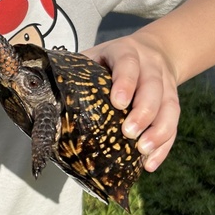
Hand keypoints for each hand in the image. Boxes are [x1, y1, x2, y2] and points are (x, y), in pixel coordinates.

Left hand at [84, 31, 179, 171]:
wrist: (154, 50)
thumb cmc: (112, 61)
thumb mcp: (95, 57)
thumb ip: (75, 72)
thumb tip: (40, 95)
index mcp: (127, 52)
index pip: (128, 63)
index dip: (125, 82)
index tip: (118, 103)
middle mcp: (151, 67)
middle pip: (153, 88)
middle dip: (143, 112)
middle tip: (129, 133)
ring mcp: (166, 84)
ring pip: (170, 107)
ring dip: (158, 132)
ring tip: (142, 151)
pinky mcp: (173, 102)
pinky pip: (174, 125)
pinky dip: (164, 146)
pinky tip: (150, 163)